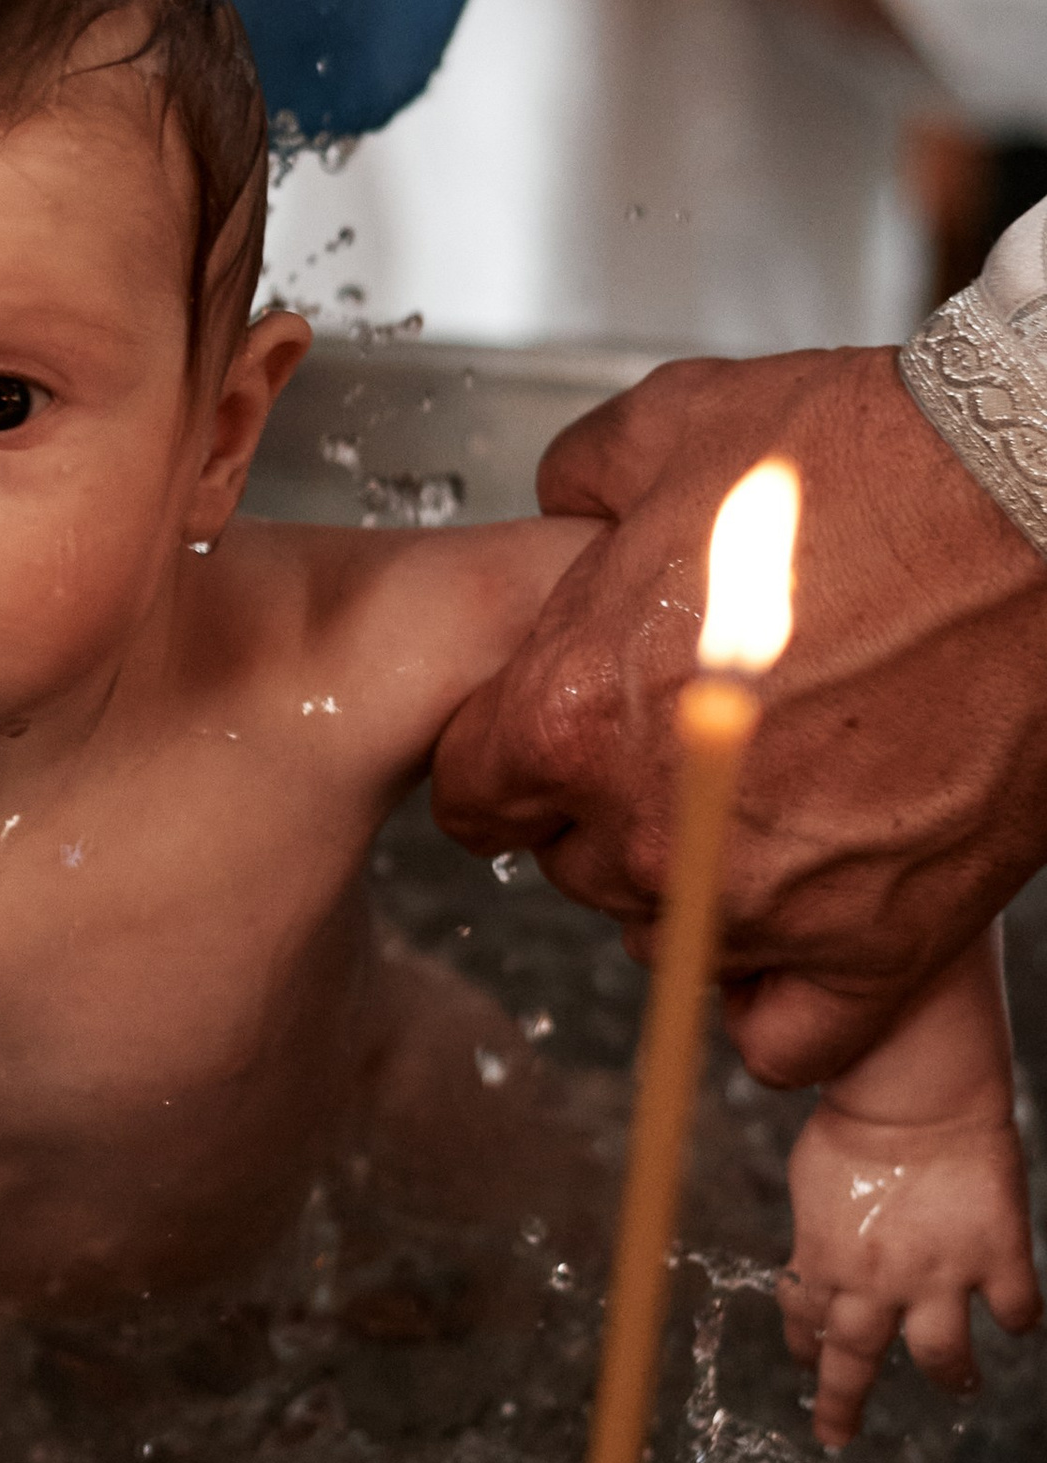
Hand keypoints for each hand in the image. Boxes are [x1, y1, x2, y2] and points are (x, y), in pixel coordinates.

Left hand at [432, 350, 1046, 1080]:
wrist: (1040, 509)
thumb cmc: (874, 463)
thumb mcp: (675, 427)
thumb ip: (583, 486)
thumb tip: (568, 511)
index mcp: (573, 713)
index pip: (473, 793)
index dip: (512, 756)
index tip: (551, 739)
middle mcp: (650, 827)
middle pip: (571, 865)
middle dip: (610, 808)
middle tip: (691, 739)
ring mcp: (765, 900)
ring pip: (668, 941)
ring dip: (696, 886)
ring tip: (765, 803)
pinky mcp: (880, 944)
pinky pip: (787, 1035)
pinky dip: (781, 994)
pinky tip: (801, 920)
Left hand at [781, 1103, 1038, 1449]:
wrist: (914, 1094)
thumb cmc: (853, 1124)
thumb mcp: (812, 1185)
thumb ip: (818, 1234)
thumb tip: (815, 1264)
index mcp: (823, 1257)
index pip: (806, 1323)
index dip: (807, 1348)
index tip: (809, 1363)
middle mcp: (877, 1279)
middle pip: (854, 1361)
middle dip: (842, 1404)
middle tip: (836, 1436)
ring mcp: (940, 1272)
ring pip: (942, 1356)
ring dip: (951, 1376)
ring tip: (959, 1383)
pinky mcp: (995, 1253)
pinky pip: (1015, 1309)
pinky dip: (1019, 1319)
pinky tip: (1017, 1319)